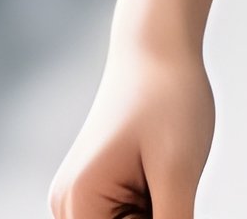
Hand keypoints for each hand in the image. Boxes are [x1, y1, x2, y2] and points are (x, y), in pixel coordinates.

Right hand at [49, 35, 215, 218]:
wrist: (158, 45)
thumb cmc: (167, 97)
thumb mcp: (178, 173)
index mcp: (78, 205)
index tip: (169, 208)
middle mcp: (68, 206)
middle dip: (156, 217)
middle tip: (170, 182)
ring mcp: (80, 196)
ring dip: (155, 213)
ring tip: (168, 172)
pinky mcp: (96, 188)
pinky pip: (126, 218)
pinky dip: (151, 208)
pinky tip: (164, 173)